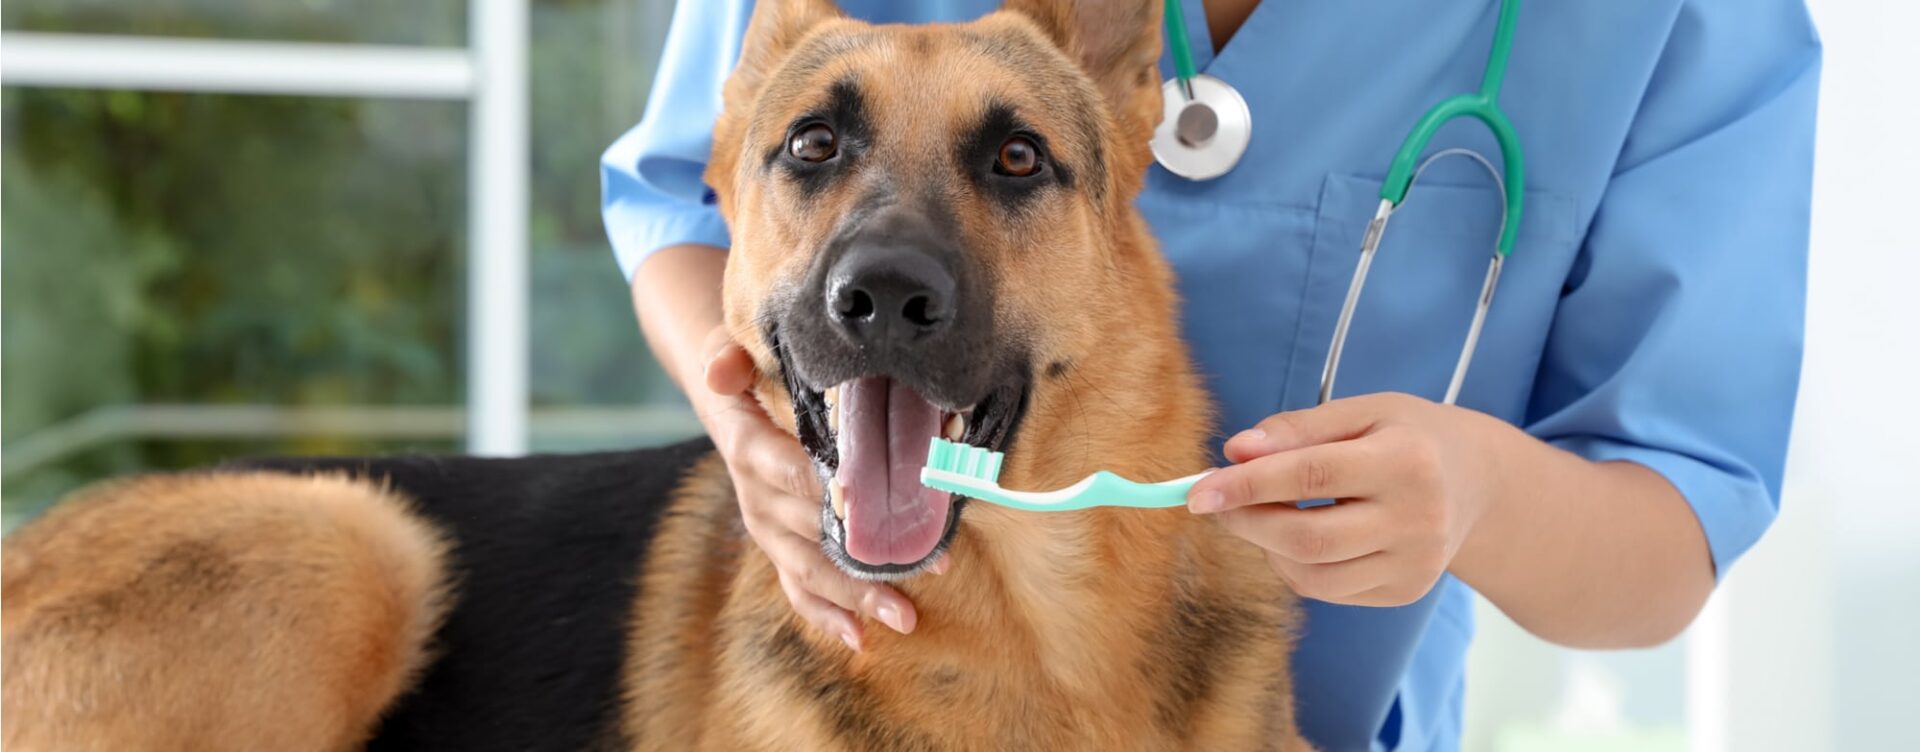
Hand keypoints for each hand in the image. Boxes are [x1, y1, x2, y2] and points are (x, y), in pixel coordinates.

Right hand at [695, 329, 940, 650]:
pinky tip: (861, 637)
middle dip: (865, 555)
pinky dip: (828, 615)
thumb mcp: (730, 352)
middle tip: (925, 568)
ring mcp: (769, 530)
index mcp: (749, 449)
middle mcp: (757, 497)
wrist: (733, 403)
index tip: (870, 507)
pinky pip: (800, 589)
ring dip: (857, 596)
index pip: (790, 472)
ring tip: (904, 616)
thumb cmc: (749, 374)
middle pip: (812, 533)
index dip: (828, 491)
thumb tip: (722, 369)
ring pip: (811, 570)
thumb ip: (725, 357)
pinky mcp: (780, 548)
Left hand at [1185, 393, 1505, 606]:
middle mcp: (1418, 519)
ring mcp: (1415, 564)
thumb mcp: (1362, 412)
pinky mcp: (1405, 592)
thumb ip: (1297, 429)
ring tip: (1263, 512)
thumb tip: (1234, 451)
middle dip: (1246, 521)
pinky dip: (1295, 564)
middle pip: (1307, 537)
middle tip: (1213, 501)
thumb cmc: (1409, 436)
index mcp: (1408, 460)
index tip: (1196, 490)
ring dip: (1266, 545)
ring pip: (1311, 574)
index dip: (1246, 484)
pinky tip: (1300, 534)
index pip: (1310, 476)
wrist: (1478, 483)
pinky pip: (1327, 589)